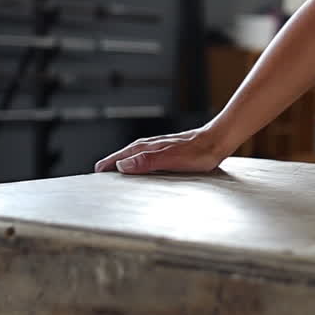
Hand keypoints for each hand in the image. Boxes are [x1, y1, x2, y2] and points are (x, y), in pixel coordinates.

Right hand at [93, 126, 228, 174]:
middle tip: (99, 173)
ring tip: (115, 171)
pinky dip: (138, 162)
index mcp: (148, 147)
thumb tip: (121, 165)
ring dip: (123, 162)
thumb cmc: (199, 152)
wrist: (218, 141)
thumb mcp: (171, 159)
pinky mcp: (169, 150)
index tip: (95, 173)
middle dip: (111, 163)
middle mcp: (152, 145)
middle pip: (125, 154)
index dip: (107, 165)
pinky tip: (142, 167)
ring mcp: (160, 146)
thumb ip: (147, 161)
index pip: (120, 157)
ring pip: (135, 154)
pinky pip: (147, 156)